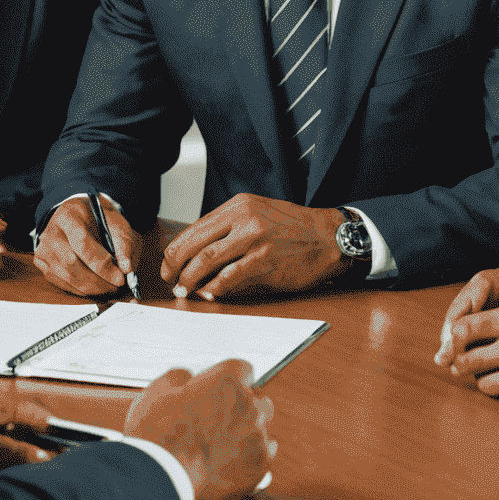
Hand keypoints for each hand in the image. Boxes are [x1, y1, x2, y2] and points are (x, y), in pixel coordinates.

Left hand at [0, 381, 56, 474]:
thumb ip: (7, 449)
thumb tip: (41, 457)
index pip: (33, 414)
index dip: (52, 434)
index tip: (67, 456)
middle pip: (19, 434)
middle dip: (30, 456)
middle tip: (41, 478)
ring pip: (1, 450)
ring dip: (6, 467)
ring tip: (9, 483)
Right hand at [34, 196, 137, 295]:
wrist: (75, 215)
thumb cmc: (95, 217)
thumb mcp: (114, 221)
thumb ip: (123, 242)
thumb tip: (126, 268)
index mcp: (68, 216)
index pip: (81, 243)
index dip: (101, 264)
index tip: (120, 277)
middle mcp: (50, 233)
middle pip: (71, 263)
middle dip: (98, 280)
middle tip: (117, 286)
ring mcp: (43, 250)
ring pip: (67, 277)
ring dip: (92, 288)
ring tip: (110, 288)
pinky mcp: (43, 265)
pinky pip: (63, 284)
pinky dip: (82, 290)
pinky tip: (96, 287)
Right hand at [124, 359, 274, 499]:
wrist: (159, 481)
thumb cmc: (156, 435)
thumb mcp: (158, 390)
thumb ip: (181, 376)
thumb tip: (189, 378)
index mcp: (229, 382)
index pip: (243, 369)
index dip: (226, 379)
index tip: (216, 390)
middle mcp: (250, 407)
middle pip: (256, 398)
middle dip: (239, 405)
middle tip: (214, 420)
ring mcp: (258, 440)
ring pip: (261, 429)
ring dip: (245, 432)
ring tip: (218, 446)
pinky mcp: (259, 469)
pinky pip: (263, 457)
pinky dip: (248, 459)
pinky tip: (225, 463)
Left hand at [161, 194, 347, 301]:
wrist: (329, 237)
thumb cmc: (294, 228)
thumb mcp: (258, 214)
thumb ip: (229, 229)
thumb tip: (198, 253)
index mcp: (238, 206)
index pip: (195, 228)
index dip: (176, 249)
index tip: (168, 265)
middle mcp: (244, 219)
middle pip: (195, 244)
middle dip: (176, 266)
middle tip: (170, 281)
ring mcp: (255, 240)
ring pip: (208, 260)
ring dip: (191, 279)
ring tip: (185, 290)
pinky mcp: (265, 261)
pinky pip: (230, 277)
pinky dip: (215, 287)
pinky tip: (210, 293)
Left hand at [433, 248, 498, 404]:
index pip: (464, 328)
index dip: (456, 331)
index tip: (460, 332)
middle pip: (464, 356)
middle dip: (460, 354)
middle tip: (465, 350)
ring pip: (477, 377)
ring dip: (475, 370)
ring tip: (482, 361)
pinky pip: (495, 391)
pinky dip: (491, 384)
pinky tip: (498, 373)